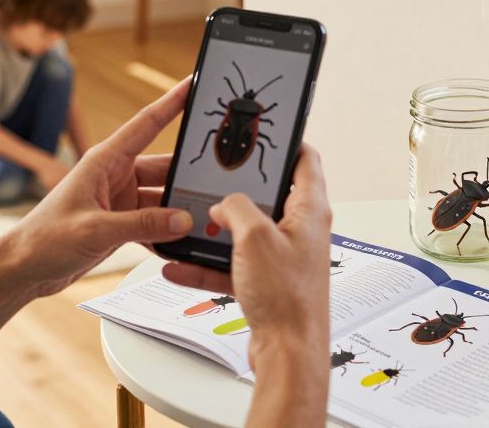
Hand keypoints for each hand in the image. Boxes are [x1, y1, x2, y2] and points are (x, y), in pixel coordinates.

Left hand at [3, 78, 195, 297]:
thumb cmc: (44, 240)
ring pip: (164, 198)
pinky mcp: (121, 223)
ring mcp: (120, 200)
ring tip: (206, 219)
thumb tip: (184, 219)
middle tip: (220, 179)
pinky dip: (168, 232)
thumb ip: (142, 224)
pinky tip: (184, 244)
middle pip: (165, 167)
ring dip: (181, 210)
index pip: (148, 123)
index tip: (196, 83)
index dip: (174, 101)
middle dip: (190, 174)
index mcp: (105, 161)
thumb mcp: (95, 230)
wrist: (22, 269)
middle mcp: (115, 175)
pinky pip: (156, 222)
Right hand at [163, 144, 332, 369]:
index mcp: (310, 211)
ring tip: (188, 224)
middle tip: (213, 178)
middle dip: (237, 190)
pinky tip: (179, 265)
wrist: (288, 352)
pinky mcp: (268, 285)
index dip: (286, 143)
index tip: (262, 135)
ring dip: (216, 231)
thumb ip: (236, 209)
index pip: (306, 161)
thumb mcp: (254, 237)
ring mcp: (284, 259)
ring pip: (246, 235)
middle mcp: (301, 232)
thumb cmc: (285, 296)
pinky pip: (234, 267)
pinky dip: (207, 266)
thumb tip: (224, 205)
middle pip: (269, 198)